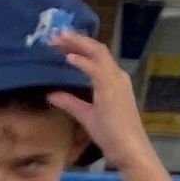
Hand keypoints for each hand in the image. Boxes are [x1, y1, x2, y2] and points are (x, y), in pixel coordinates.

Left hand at [46, 31, 150, 172]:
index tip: (60, 41)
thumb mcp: (85, 115)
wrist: (128, 147)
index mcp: (112, 80)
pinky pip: (97, 70)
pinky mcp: (112, 90)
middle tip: (56, 33)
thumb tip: (51, 94)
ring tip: (59, 39)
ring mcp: (115, 81)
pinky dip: (82, 62)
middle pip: (96, 49)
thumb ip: (70, 102)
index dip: (78, 46)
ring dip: (77, 45)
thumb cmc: (110, 133)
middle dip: (76, 40)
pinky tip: (69, 58)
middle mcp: (116, 75)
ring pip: (97, 54)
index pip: (95, 56)